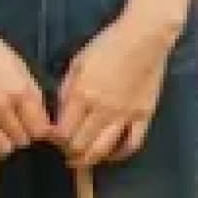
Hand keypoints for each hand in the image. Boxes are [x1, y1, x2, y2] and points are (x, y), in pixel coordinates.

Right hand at [0, 8, 55, 158]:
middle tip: (20, 125)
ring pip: (4, 147)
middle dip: (25, 135)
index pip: (40, 128)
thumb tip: (41, 118)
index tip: (38, 127)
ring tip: (5, 132)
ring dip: (8, 142)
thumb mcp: (19, 65)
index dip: (42, 130)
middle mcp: (2, 106)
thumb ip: (31, 93)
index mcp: (20, 90)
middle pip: (24, 140)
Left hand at [56, 10, 178, 167]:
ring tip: (80, 160)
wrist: (145, 37)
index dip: (54, 140)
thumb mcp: (78, 62)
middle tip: (65, 150)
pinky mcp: (143, 116)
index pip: (63, 132)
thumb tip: (59, 113)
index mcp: (82, 94)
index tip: (52, 138)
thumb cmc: (108, 44)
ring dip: (88, 160)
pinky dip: (119, 155)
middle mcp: (102, 109)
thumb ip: (66, 89)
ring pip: (102, 150)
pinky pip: (132, 144)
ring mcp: (124, 115)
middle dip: (68, 151)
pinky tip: (110, 155)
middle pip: (80, 145)